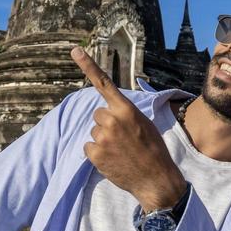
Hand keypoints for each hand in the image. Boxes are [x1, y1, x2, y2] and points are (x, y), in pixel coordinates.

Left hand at [72, 47, 187, 210]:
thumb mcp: (144, 124)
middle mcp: (112, 120)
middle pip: (98, 114)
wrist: (156, 180)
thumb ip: (126, 115)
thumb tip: (106, 114)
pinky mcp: (94, 155)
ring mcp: (102, 138)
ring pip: (94, 132)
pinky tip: (113, 160)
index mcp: (127, 110)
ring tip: (121, 151)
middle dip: (107, 124)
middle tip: (123, 138)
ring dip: (103, 140)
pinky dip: (98, 154)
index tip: (74, 50)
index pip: (104, 84)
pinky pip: (88, 147)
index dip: (88, 65)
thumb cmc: (153, 150)